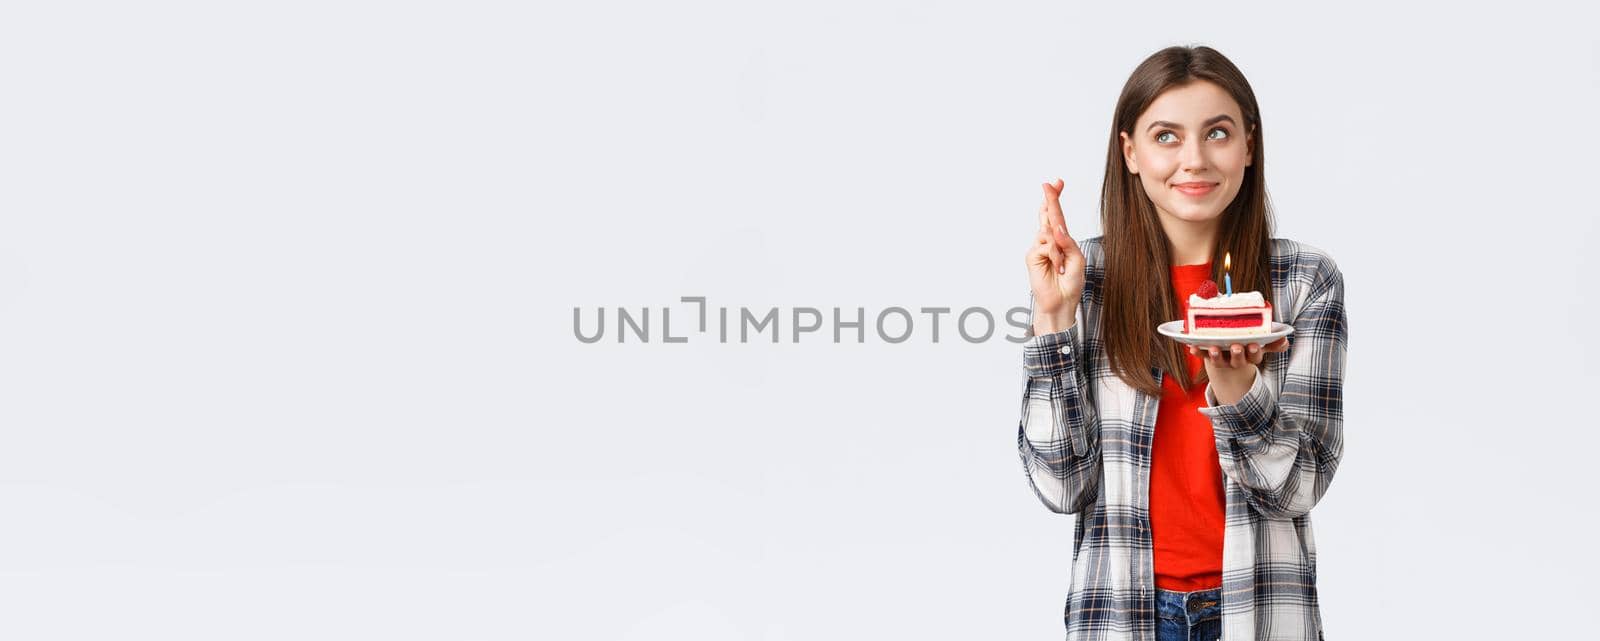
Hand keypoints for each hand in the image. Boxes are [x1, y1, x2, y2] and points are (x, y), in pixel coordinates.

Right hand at [1025, 178, 1084, 333]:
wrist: (1061, 302)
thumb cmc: (1070, 283)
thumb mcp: (1077, 260)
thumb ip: (1067, 242)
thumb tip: (1056, 228)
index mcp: (1062, 240)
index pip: (1058, 216)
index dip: (1057, 198)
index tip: (1058, 182)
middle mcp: (1049, 240)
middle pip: (1048, 214)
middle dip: (1050, 198)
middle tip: (1049, 184)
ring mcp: (1039, 247)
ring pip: (1048, 231)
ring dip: (1058, 246)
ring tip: (1061, 265)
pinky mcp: (1032, 256)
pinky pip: (1045, 246)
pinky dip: (1054, 255)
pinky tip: (1056, 267)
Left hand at [1188, 337, 1289, 404]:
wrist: (1228, 352)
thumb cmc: (1246, 344)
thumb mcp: (1260, 344)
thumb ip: (1271, 342)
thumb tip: (1285, 339)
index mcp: (1250, 356)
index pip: (1254, 356)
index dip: (1254, 351)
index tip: (1253, 345)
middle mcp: (1235, 360)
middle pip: (1237, 360)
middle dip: (1237, 354)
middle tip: (1236, 346)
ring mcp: (1221, 359)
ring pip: (1219, 361)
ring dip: (1216, 355)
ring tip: (1214, 348)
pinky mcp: (1208, 356)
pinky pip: (1202, 355)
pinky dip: (1198, 352)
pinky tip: (1192, 347)